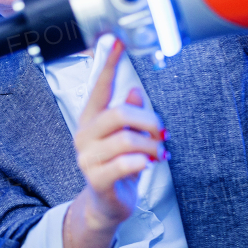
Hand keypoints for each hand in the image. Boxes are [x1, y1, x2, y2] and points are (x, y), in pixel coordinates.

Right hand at [73, 39, 164, 230]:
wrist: (107, 205)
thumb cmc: (118, 167)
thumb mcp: (126, 137)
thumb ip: (128, 114)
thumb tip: (133, 91)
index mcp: (92, 120)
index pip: (99, 87)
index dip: (109, 64)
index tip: (117, 42)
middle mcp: (85, 136)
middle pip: (118, 114)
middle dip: (148, 121)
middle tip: (162, 132)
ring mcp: (88, 158)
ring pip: (126, 139)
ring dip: (151, 145)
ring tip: (159, 153)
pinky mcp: (97, 179)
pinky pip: (123, 164)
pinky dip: (142, 162)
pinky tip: (147, 164)